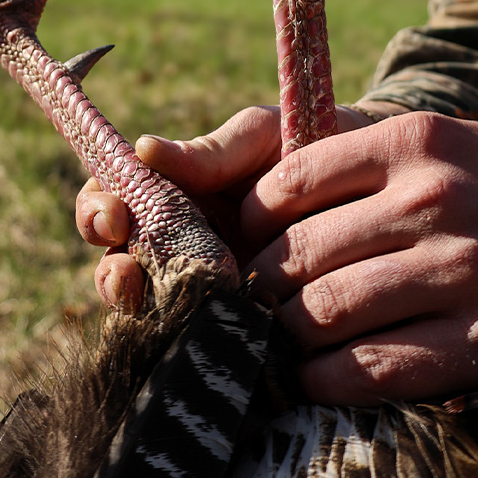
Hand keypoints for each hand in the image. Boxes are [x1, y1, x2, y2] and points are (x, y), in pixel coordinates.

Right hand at [75, 104, 370, 313]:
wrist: (379, 190)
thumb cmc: (308, 146)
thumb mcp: (263, 137)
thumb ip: (210, 150)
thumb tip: (143, 149)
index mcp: (170, 191)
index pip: (112, 199)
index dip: (98, 208)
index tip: (116, 216)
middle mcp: (175, 242)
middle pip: (116, 263)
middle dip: (109, 269)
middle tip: (126, 271)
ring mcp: (203, 289)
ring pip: (147, 309)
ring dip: (139, 308)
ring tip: (152, 300)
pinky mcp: (236, 328)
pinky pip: (198, 341)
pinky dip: (187, 339)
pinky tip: (195, 336)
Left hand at [77, 106, 477, 404]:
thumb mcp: (436, 140)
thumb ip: (352, 156)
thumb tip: (252, 197)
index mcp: (411, 140)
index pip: (288, 182)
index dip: (248, 219)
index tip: (245, 240)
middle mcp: (433, 199)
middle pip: (297, 254)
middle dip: (257, 285)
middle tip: (248, 299)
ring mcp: (460, 271)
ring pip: (326, 314)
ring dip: (285, 335)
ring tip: (277, 337)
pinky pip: (376, 369)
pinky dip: (328, 380)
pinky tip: (314, 376)